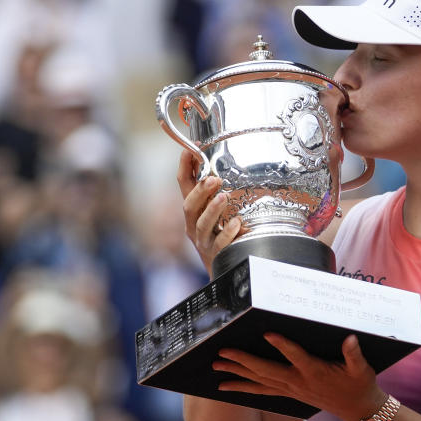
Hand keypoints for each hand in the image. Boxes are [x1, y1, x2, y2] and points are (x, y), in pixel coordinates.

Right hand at [177, 151, 241, 272]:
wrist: (223, 271)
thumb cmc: (220, 237)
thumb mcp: (215, 213)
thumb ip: (217, 193)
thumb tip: (225, 166)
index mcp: (193, 211)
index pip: (184, 185)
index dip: (185, 167)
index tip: (191, 149)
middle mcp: (193, 225)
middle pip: (189, 206)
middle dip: (200, 191)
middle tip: (214, 179)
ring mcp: (203, 241)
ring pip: (202, 225)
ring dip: (212, 209)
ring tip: (224, 197)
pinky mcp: (215, 255)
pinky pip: (220, 244)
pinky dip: (228, 233)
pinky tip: (237, 223)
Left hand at [213, 332, 386, 420]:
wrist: (357, 410)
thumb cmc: (359, 385)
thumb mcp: (362, 369)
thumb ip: (354, 354)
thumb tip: (350, 339)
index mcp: (315, 372)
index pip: (296, 357)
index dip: (283, 345)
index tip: (267, 334)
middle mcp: (298, 382)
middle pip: (266, 371)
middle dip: (243, 361)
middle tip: (223, 351)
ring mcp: (291, 390)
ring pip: (259, 381)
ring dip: (236, 373)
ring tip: (215, 365)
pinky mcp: (288, 394)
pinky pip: (260, 392)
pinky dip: (242, 389)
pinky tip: (225, 387)